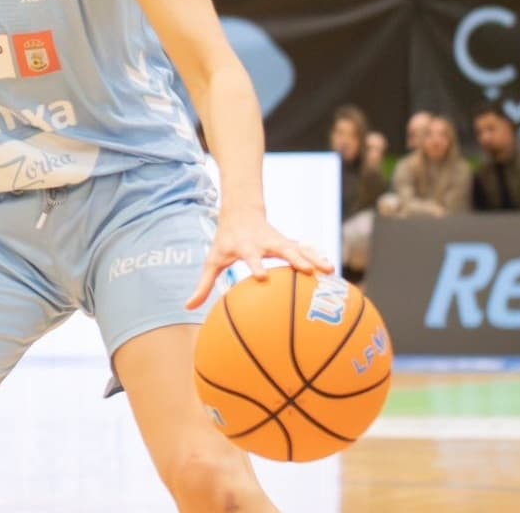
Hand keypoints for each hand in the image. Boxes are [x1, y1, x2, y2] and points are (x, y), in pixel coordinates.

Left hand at [186, 208, 332, 309]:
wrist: (240, 211)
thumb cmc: (225, 241)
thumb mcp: (212, 260)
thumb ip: (203, 285)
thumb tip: (187, 307)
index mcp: (245, 247)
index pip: (251, 257)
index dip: (256, 266)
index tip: (262, 277)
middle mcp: (265, 243)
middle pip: (281, 250)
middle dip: (294, 259)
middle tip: (307, 271)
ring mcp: (279, 241)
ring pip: (299, 249)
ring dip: (313, 258)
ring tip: (329, 271)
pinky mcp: (289, 242)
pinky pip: (306, 250)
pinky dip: (318, 257)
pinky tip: (332, 270)